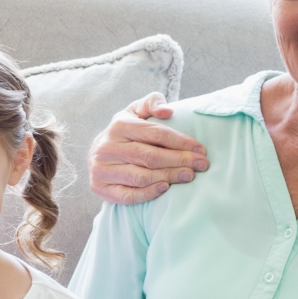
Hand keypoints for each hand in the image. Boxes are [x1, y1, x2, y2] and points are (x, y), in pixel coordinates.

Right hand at [87, 91, 208, 204]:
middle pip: (150, 156)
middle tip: (201, 165)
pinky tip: (165, 188)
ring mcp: (102, 169)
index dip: (181, 142)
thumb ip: (151, 103)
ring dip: (169, 177)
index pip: (156, 133)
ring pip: (141, 176)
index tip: (200, 150)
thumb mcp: (134, 112)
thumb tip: (167, 111)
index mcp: (119, 125)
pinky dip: (149, 193)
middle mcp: (108, 147)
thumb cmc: (124, 133)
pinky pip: (128, 195)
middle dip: (180, 160)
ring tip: (189, 176)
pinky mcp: (100, 188)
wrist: (96, 154)